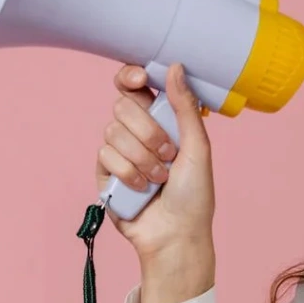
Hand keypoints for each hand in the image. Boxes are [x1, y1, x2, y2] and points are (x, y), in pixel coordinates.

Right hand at [93, 62, 216, 298]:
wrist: (176, 235)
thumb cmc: (194, 195)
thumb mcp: (199, 147)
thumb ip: (185, 107)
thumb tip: (175, 67)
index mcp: (161, 119)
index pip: (135, 85)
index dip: (131, 76)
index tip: (140, 80)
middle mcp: (137, 132)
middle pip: (122, 106)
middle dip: (148, 131)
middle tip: (168, 153)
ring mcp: (120, 152)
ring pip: (113, 132)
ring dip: (141, 157)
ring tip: (159, 179)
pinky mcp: (105, 174)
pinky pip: (105, 155)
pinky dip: (128, 173)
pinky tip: (141, 188)